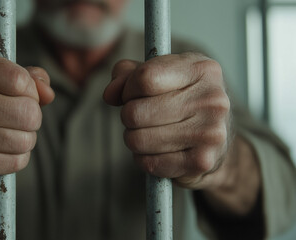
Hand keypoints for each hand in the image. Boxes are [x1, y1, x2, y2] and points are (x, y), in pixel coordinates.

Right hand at [0, 54, 54, 192]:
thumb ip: (27, 79)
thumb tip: (47, 92)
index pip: (19, 79)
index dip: (30, 91)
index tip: (22, 96)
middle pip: (26, 110)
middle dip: (31, 118)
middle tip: (15, 120)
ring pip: (25, 138)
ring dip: (25, 140)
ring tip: (6, 136)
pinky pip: (15, 161)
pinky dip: (16, 159)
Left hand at [103, 53, 230, 189]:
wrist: (217, 141)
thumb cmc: (181, 100)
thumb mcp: (157, 75)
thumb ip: (126, 75)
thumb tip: (109, 94)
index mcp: (201, 69)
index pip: (145, 77)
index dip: (127, 89)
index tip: (131, 94)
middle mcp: (212, 99)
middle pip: (136, 112)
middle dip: (128, 117)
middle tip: (140, 118)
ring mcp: (210, 132)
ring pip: (138, 139)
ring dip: (133, 139)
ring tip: (148, 133)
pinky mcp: (201, 161)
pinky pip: (149, 163)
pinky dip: (143, 159)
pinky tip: (157, 150)